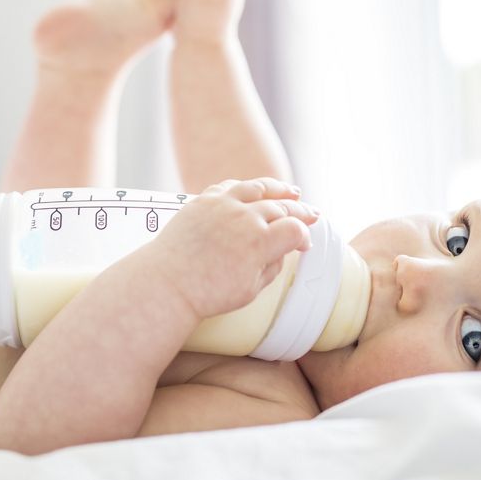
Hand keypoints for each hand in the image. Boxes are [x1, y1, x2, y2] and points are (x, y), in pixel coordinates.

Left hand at [144, 178, 317, 320]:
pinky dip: (247, 186)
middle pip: (282, 206)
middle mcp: (245, 217)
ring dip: (279, 188)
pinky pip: (230, 186)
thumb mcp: (250, 290)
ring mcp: (223, 205)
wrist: (168, 283)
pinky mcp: (203, 201)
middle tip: (312, 214)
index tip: (304, 245)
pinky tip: (254, 189)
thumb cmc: (208, 293)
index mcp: (260, 242)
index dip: (304, 237)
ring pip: (258, 188)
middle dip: (301, 210)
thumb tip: (280, 252)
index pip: (294, 230)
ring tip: (292, 190)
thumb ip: (271, 268)